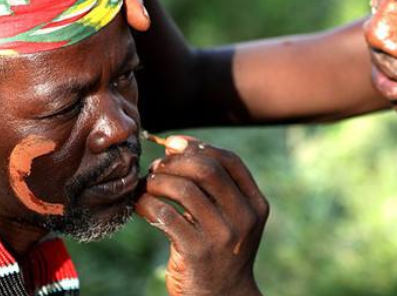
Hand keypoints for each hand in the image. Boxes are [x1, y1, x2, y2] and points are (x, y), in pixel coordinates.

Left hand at [136, 136, 268, 295]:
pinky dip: (147, 204)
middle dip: (175, 162)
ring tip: (148, 186)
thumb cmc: (218, 249)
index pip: (229, 160)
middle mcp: (243, 218)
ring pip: (185, 189)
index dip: (198, 146)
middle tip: (157, 167)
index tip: (172, 144)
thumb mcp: (229, 216)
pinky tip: (141, 205)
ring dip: (158, 181)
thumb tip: (175, 144)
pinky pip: (166, 215)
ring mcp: (222, 236)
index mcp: (255, 204)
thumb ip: (212, 184)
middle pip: (207, 170)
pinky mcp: (196, 253)